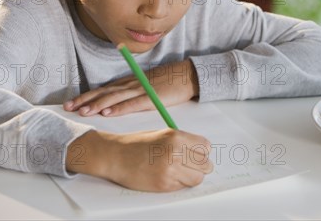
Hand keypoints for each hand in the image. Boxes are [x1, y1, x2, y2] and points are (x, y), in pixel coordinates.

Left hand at [63, 59, 198, 116]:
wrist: (187, 75)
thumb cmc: (168, 82)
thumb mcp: (146, 86)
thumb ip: (132, 93)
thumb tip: (117, 104)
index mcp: (129, 82)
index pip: (103, 89)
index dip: (86, 96)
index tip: (71, 103)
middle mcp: (131, 85)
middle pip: (104, 92)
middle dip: (85, 100)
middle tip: (68, 108)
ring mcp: (141, 90)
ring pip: (114, 98)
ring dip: (97, 105)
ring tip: (83, 112)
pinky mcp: (151, 98)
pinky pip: (132, 104)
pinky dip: (119, 108)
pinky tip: (108, 113)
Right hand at [67, 129, 212, 191]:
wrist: (115, 155)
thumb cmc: (137, 144)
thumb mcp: (163, 134)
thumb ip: (183, 142)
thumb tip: (200, 153)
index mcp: (176, 137)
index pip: (205, 147)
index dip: (202, 151)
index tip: (196, 153)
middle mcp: (175, 153)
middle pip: (205, 164)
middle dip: (200, 165)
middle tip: (190, 165)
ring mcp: (170, 170)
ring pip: (197, 178)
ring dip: (192, 176)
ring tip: (180, 172)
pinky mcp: (164, 184)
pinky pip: (182, 186)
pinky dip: (179, 183)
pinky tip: (168, 176)